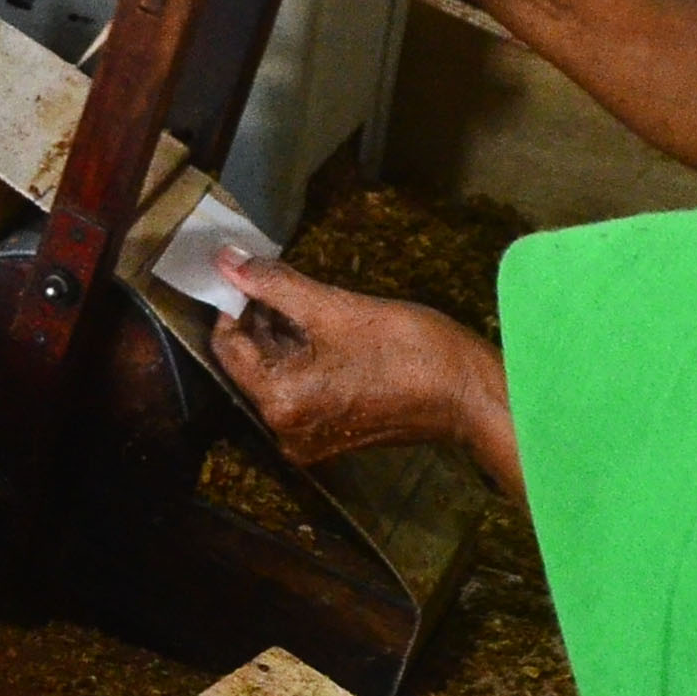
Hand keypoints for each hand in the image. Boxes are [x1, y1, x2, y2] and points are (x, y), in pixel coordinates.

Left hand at [208, 263, 513, 492]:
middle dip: (259, 319)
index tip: (249, 272)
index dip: (233, 304)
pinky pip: (299, 389)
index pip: (227, 347)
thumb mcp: (336, 308)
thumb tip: (227, 258)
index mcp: (279, 403)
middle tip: (279, 278)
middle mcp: (285, 430)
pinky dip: (302, 358)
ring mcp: (308, 437)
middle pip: (250, 363)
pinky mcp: (330, 434)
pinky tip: (322, 328)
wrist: (469, 395)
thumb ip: (275, 284)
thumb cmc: (408, 350)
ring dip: (281, 336)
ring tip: (304, 298)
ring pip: (275, 374)